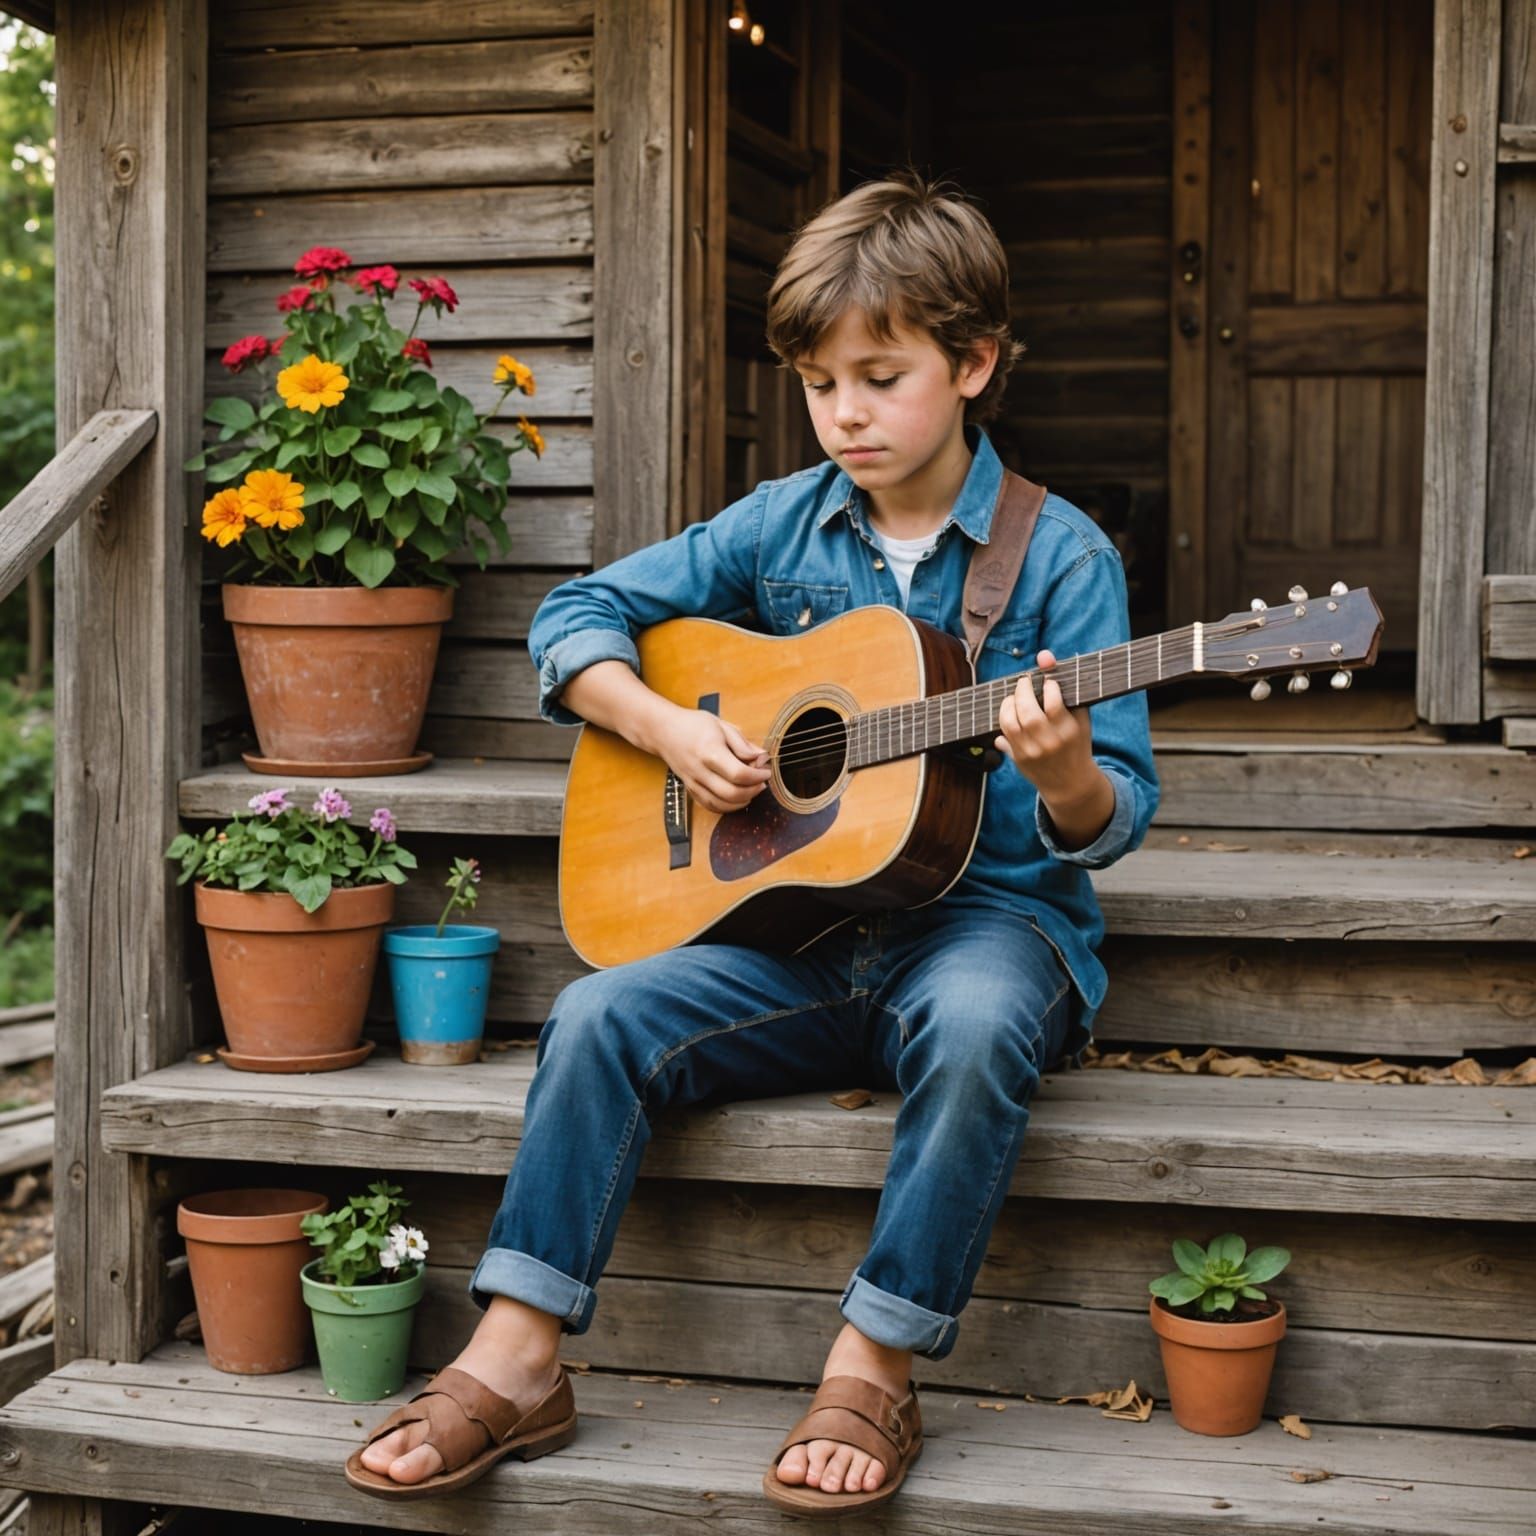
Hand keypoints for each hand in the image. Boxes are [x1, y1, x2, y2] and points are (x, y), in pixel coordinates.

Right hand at [654, 707, 770, 814]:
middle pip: (731, 793)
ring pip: (720, 804)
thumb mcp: (721, 726)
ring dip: (741, 802)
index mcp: (710, 751)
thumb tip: (761, 757)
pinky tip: (736, 799)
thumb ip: (742, 744)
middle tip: (762, 783)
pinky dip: (726, 807)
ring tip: (752, 791)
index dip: (757, 776)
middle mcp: (700, 770)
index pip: (739, 773)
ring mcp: (693, 782)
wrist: (663, 731)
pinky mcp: (690, 789)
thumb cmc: (693, 725)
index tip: (766, 771)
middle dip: (753, 791)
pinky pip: (710, 805)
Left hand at [995, 649, 1093, 797]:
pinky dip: (1004, 719)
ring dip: (1008, 704)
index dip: (1048, 686)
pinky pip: (1002, 734)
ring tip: (1014, 697)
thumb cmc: (1076, 743)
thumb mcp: (1080, 717)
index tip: (1047, 682)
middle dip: (1021, 690)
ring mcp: (1032, 752)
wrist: (1070, 783)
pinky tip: (1011, 713)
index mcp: (1069, 731)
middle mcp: (1049, 742)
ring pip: (1009, 722)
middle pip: (1027, 712)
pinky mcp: (1018, 759)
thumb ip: (1066, 687)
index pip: (1054, 703)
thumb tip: (1044, 655)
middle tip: (1023, 682)